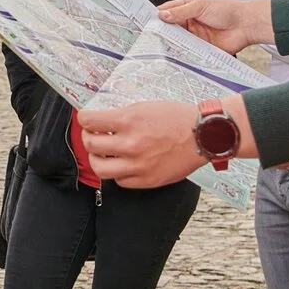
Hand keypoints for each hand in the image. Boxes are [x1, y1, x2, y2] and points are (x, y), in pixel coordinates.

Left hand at [78, 101, 204, 187]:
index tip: (85, 119)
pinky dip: (118, 173)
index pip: (89, 121)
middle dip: (88, 138)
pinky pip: (120, 181)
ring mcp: (139, 165)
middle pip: (91, 146)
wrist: (204, 135)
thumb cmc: (177, 118)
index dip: (83, 118)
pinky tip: (123, 164)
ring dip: (98, 159)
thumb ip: (122, 116)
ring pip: (101, 168)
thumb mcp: (145, 107)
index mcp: (129, 121)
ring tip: (103, 153)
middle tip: (93, 135)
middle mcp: (131, 144)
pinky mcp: (148, 180)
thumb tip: (100, 121)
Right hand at [157, 0, 273, 52]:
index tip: (145, 20)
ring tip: (158, 46)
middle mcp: (190, 22)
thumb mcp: (201, 6)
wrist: (246, 25)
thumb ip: (181, 12)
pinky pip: (189, 51)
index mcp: (189, 8)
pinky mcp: (202, 48)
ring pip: (178, 40)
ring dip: (170, 43)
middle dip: (161, 31)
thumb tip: (162, 15)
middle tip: (148, 36)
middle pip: (171, 27)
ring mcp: (196, 36)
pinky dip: (182, 53)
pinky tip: (174, 54)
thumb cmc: (227, 10)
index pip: (169, 10)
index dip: (158, 15)